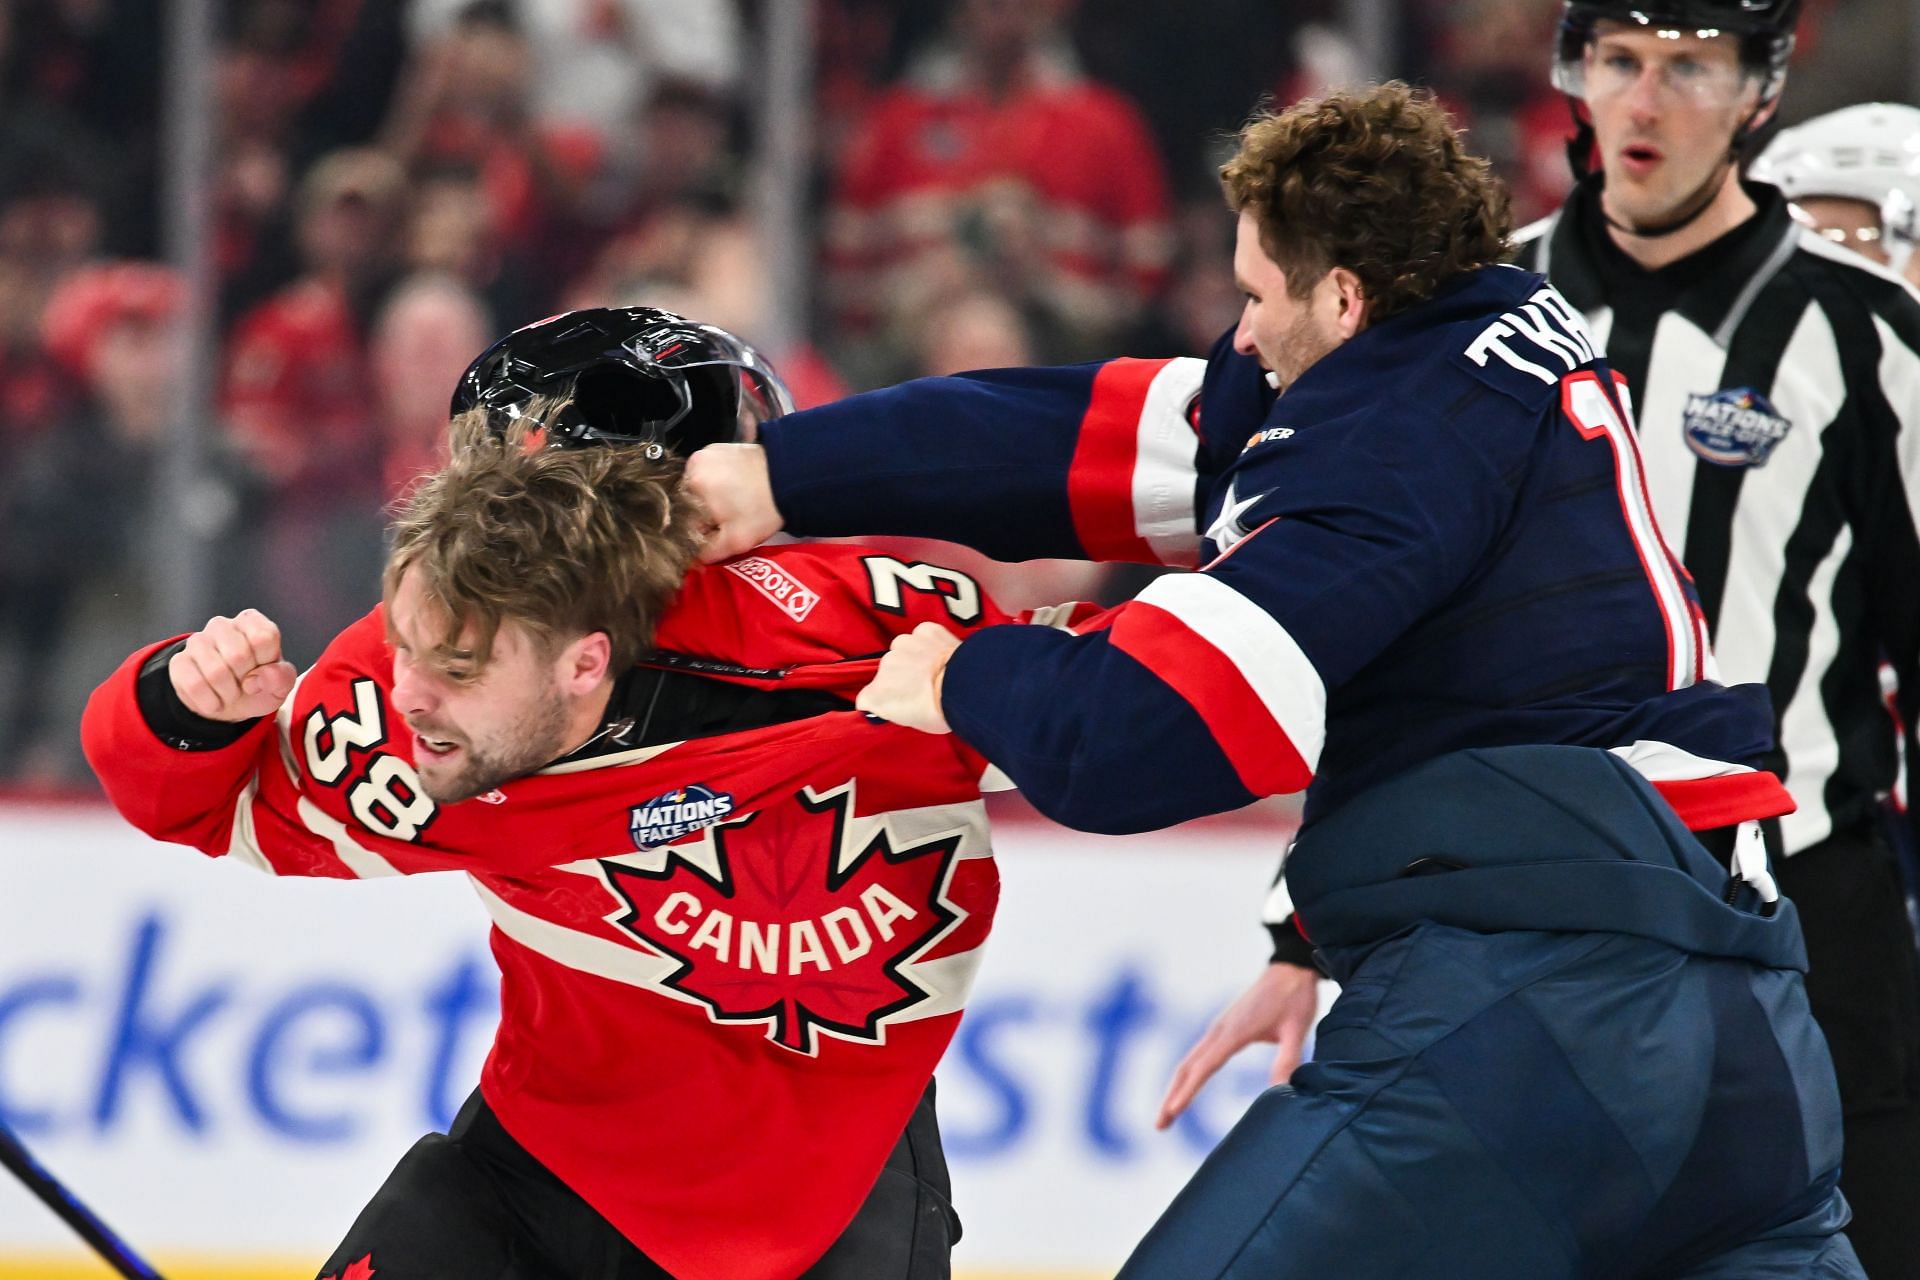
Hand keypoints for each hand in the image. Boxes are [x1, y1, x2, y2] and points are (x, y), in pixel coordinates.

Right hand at [169, 609, 297, 722]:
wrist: (228, 701)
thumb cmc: (258, 684)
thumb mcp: (280, 683)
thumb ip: (281, 676)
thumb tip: (257, 678)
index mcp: (251, 622)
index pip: (264, 637)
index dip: (266, 662)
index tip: (262, 669)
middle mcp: (222, 625)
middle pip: (239, 655)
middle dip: (246, 680)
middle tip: (245, 684)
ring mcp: (197, 641)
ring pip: (215, 672)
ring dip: (228, 694)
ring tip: (230, 693)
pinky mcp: (179, 661)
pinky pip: (195, 686)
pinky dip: (210, 703)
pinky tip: (214, 700)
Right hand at [683, 443, 782, 561]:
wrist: (792, 477)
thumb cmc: (763, 510)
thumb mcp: (735, 541)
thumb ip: (707, 553)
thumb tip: (689, 559)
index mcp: (691, 485)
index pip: (683, 517)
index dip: (699, 530)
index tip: (719, 534)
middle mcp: (693, 465)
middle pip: (688, 500)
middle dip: (705, 513)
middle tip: (729, 519)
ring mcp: (705, 453)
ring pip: (698, 487)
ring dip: (710, 499)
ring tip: (735, 504)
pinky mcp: (718, 448)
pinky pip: (709, 473)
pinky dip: (718, 483)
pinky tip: (737, 489)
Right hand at [854, 623, 959, 733]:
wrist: (966, 687)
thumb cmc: (942, 711)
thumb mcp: (913, 721)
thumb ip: (899, 708)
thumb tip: (902, 703)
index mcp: (877, 695)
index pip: (868, 698)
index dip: (883, 701)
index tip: (897, 704)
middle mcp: (885, 666)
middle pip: (888, 670)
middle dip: (901, 677)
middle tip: (922, 688)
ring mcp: (904, 645)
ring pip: (902, 649)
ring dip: (913, 656)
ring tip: (933, 669)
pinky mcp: (924, 631)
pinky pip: (921, 635)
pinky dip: (929, 642)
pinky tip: (941, 654)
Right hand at [1156, 961, 1320, 1129]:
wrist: (1290, 969)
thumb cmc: (1295, 998)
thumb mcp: (1296, 1030)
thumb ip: (1287, 1060)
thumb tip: (1280, 1093)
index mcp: (1234, 1031)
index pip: (1204, 1067)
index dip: (1187, 1092)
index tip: (1173, 1112)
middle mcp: (1219, 1030)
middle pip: (1187, 1067)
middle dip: (1171, 1096)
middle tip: (1159, 1125)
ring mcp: (1218, 1028)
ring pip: (1189, 1060)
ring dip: (1175, 1086)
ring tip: (1167, 1113)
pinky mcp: (1223, 1027)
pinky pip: (1198, 1054)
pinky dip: (1187, 1074)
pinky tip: (1186, 1086)